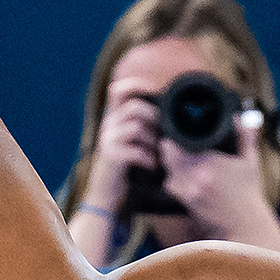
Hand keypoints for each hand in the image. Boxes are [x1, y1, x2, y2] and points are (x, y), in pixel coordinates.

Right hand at [79, 77, 163, 216]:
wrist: (107, 196)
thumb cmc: (127, 169)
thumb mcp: (134, 143)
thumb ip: (146, 127)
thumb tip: (172, 116)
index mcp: (114, 118)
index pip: (118, 90)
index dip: (137, 84)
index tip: (157, 89)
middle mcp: (108, 125)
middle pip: (134, 107)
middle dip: (155, 118)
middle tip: (166, 135)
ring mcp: (107, 140)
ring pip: (136, 127)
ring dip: (154, 141)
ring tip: (160, 155)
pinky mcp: (110, 156)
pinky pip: (135, 150)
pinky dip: (149, 158)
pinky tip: (153, 166)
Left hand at [159, 115, 279, 253]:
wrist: (246, 224)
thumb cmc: (249, 193)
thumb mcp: (251, 162)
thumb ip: (246, 136)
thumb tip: (241, 117)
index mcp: (208, 164)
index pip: (173, 145)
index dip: (172, 137)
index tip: (177, 134)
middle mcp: (194, 178)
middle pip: (166, 156)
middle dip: (170, 149)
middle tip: (178, 144)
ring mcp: (188, 192)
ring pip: (167, 172)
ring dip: (171, 165)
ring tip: (184, 161)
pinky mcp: (186, 203)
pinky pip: (171, 187)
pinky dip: (175, 180)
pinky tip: (187, 177)